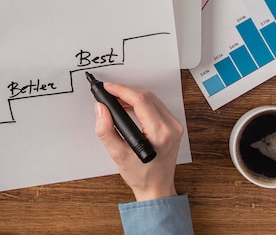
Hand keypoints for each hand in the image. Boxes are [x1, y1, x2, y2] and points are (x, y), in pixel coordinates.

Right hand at [94, 82, 182, 201]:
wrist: (156, 187)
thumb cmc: (140, 175)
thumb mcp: (117, 155)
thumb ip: (106, 130)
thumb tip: (101, 109)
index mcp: (160, 133)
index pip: (141, 100)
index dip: (122, 90)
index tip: (108, 88)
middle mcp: (171, 127)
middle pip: (147, 97)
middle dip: (126, 92)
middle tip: (109, 94)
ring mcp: (175, 126)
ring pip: (152, 99)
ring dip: (134, 97)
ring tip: (117, 100)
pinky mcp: (174, 126)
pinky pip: (157, 106)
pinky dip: (142, 103)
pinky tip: (130, 106)